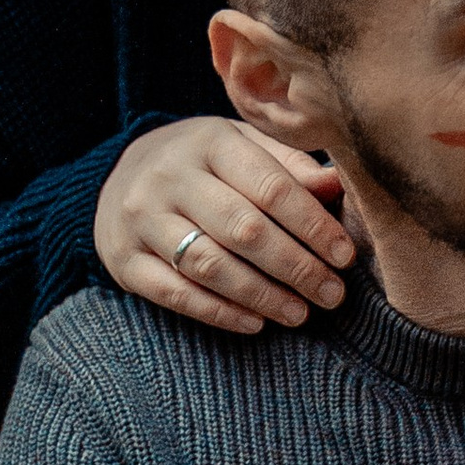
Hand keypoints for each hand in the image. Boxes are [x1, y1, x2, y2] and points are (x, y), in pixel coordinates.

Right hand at [95, 117, 354, 333]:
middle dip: (295, 267)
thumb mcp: (241, 148)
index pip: (270, 187)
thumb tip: (338, 186)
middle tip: (332, 295)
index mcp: (208, 140)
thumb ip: (288, 167)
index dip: (312, 225)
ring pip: (210, 265)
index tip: (345, 256)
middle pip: (243, 229)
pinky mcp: (124, 260)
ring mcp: (141, 219)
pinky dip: (219, 313)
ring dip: (262, 296)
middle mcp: (169, 176)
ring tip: (300, 314)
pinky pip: (175, 293)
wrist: (119, 177)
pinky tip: (255, 323)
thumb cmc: (202, 165)